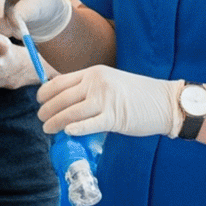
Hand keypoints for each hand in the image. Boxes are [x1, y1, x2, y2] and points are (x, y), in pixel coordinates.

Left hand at [38, 65, 178, 138]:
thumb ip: (89, 87)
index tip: (39, 101)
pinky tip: (67, 132)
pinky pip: (89, 124)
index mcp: (93, 73)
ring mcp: (106, 100)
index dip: (45, 93)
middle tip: (41, 119)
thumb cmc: (137, 94)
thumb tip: (64, 99)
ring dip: (55, 122)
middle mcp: (97, 84)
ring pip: (71, 112)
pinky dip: (75, 129)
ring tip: (48, 129)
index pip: (60, 82)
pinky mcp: (115, 118)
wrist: (166, 102)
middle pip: (61, 98)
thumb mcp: (110, 81)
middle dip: (47, 110)